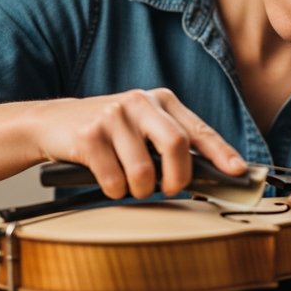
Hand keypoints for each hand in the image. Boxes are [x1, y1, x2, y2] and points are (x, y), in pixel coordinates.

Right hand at [27, 88, 245, 199]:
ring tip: (129, 184)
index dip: (221, 152)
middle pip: (176, 145)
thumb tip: (211, 173)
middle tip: (170, 189)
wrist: (51, 123)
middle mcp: (140, 102)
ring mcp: (113, 116)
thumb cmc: (107, 133)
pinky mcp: (89, 135)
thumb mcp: (142, 127)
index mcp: (160, 100)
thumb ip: (171, 143)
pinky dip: (114, 190)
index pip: (198, 129)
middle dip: (178, 178)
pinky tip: (107, 180)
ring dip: (139, 189)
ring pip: (144, 170)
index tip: (238, 171)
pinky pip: (114, 179)